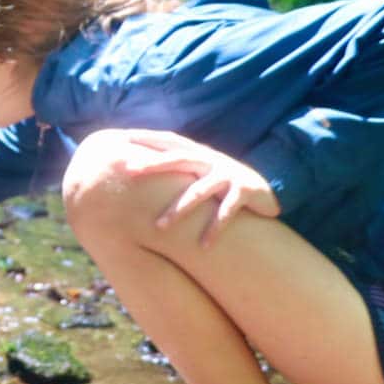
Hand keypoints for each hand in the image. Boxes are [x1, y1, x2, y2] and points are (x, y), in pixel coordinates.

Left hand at [108, 129, 280, 246]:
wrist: (262, 192)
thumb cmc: (220, 184)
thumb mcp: (198, 172)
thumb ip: (176, 167)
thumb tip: (137, 166)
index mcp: (198, 153)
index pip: (169, 141)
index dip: (147, 137)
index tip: (121, 137)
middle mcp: (211, 160)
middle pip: (178, 159)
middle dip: (153, 165)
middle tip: (130, 172)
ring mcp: (228, 175)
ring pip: (199, 192)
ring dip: (178, 210)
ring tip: (159, 227)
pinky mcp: (246, 192)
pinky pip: (227, 212)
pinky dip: (214, 229)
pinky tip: (203, 246)